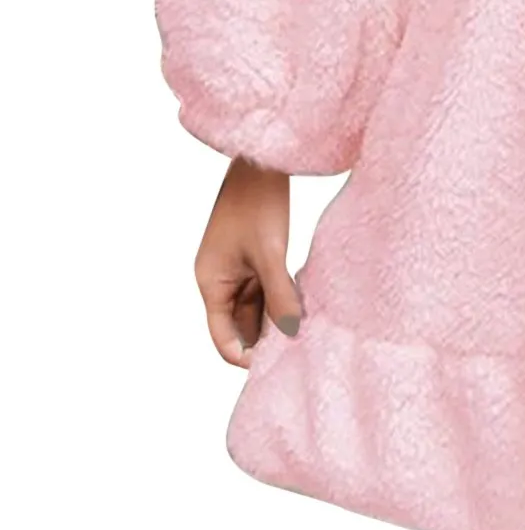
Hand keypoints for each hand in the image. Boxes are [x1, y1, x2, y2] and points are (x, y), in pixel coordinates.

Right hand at [195, 156, 302, 366]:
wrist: (263, 162)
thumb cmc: (258, 203)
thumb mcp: (270, 252)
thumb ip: (280, 294)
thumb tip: (293, 332)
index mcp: (211, 283)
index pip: (223, 337)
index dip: (245, 356)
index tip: (275, 367)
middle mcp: (220, 280)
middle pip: (241, 325)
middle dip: (267, 338)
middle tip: (299, 351)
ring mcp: (238, 269)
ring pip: (257, 308)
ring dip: (278, 318)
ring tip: (308, 330)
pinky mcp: (255, 258)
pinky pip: (267, 290)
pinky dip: (284, 299)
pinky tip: (307, 305)